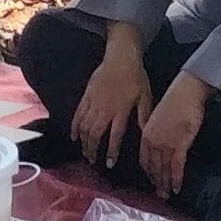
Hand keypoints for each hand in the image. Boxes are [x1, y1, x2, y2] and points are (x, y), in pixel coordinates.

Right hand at [71, 39, 152, 170]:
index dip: (111, 151)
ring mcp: (93, 102)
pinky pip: (78, 114)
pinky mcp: (86, 96)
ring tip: (84, 152)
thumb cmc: (136, 77)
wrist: (121, 57)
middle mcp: (105, 109)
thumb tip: (147, 134)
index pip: (114, 136)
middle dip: (92, 150)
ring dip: (83, 141)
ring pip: (84, 126)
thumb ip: (144, 116)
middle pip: (95, 134)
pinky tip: (74, 136)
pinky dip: (74, 126)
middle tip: (92, 161)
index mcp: (121, 111)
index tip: (109, 164)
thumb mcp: (145, 96)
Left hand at [139, 73, 213, 195]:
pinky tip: (177, 187)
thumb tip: (161, 143)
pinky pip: (176, 166)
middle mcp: (153, 142)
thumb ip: (157, 133)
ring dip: (166, 184)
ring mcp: (165, 144)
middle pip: (153, 168)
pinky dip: (176, 178)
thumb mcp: (159, 118)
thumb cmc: (175, 102)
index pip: (144, 160)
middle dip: (157, 182)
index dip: (149, 172)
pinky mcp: (179, 144)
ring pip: (164, 169)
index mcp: (146, 135)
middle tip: (160, 194)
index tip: (152, 180)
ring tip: (168, 195)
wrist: (185, 92)